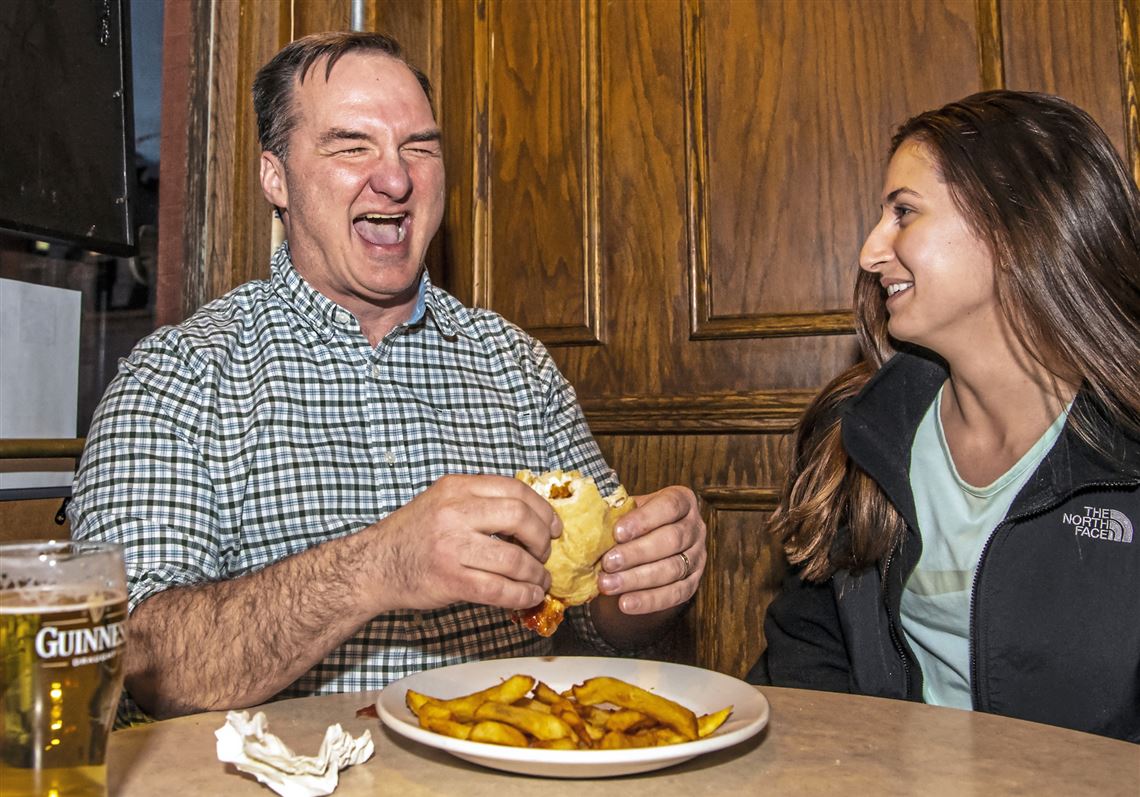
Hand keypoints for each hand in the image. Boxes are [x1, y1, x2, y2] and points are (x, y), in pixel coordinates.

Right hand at [364, 474, 561, 611]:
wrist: (374, 565)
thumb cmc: (414, 534)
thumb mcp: (443, 502)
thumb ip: (480, 502)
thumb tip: (532, 517)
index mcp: (457, 487)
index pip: (515, 489)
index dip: (543, 509)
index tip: (554, 526)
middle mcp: (455, 512)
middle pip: (520, 518)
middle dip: (542, 539)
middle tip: (545, 553)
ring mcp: (452, 547)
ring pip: (514, 559)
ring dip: (536, 573)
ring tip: (540, 580)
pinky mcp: (450, 580)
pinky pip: (499, 589)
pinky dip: (522, 595)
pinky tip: (529, 596)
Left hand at [596, 485, 705, 613]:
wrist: (644, 550)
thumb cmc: (633, 524)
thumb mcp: (628, 510)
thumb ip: (617, 513)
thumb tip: (592, 519)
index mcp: (682, 501)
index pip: (669, 506)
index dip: (644, 519)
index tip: (617, 533)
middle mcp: (696, 527)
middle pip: (672, 539)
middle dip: (637, 553)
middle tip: (608, 563)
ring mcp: (698, 557)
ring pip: (672, 569)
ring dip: (637, 579)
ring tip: (608, 585)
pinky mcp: (693, 583)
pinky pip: (675, 594)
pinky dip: (649, 601)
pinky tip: (625, 603)